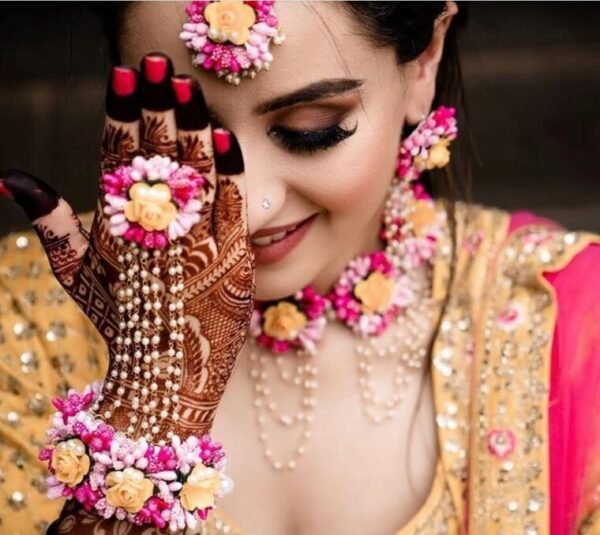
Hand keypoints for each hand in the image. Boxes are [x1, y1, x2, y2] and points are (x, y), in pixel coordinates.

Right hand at [0, 53, 254, 439]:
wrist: (167, 378)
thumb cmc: (122, 327)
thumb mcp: (78, 279)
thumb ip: (51, 227)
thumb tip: (13, 177)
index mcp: (115, 233)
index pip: (115, 163)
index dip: (120, 117)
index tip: (123, 77)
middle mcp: (154, 237)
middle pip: (155, 161)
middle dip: (156, 110)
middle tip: (157, 63)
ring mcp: (197, 250)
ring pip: (194, 179)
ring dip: (192, 130)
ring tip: (188, 87)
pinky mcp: (233, 263)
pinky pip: (232, 212)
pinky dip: (230, 176)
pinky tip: (228, 139)